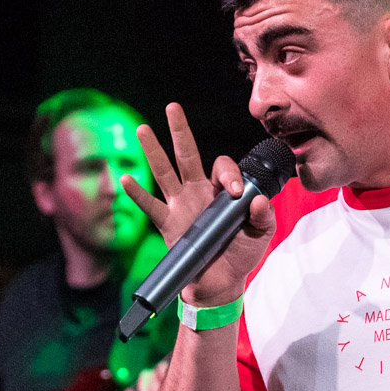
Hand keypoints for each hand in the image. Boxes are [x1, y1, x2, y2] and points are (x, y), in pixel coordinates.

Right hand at [122, 102, 275, 305]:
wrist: (221, 283)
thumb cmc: (242, 255)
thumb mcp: (261, 235)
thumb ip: (264, 217)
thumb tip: (257, 200)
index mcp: (222, 191)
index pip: (221, 166)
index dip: (229, 173)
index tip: (235, 192)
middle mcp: (198, 192)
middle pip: (187, 155)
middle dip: (180, 131)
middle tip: (172, 107)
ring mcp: (180, 206)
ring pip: (164, 173)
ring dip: (153, 151)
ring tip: (143, 129)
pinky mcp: (168, 224)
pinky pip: (150, 206)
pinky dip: (137, 194)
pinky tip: (126, 179)